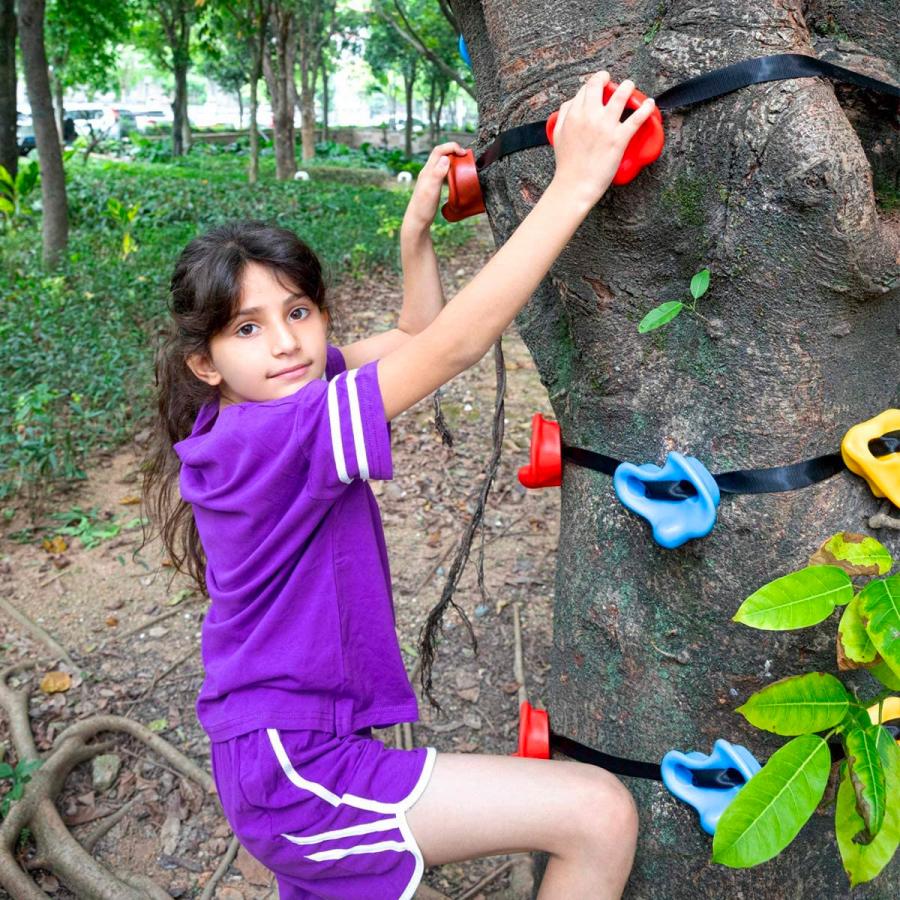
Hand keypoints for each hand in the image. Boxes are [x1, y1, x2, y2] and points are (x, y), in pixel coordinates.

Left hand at [401, 142, 466, 235]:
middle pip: (440, 154)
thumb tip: (445, 158)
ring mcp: (429, 180)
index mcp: (427, 171)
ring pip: (441, 163)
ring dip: (452, 160)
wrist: (417, 223)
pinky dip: (450, 171)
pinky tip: (456, 179)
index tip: (464, 153)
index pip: (439, 151)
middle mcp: (427, 173)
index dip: (452, 147)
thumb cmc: (423, 208)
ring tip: (463, 166)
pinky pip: (442, 173)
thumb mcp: (431, 190)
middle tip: (465, 158)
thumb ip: (437, 173)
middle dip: (453, 151)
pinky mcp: (432, 187)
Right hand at [550, 71, 656, 203]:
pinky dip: (645, 108)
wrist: (574, 185)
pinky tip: (649, 104)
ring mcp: (606, 126)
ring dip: (627, 87)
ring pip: (621, 95)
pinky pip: (636, 118)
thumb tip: (571, 103)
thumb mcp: (558, 135)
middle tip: (612, 81)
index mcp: (574, 115)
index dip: (593, 84)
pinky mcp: (619, 139)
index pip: (585, 89)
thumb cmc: (567, 164)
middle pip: (599, 84)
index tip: (599, 86)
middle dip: (606, 78)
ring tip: (630, 87)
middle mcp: (590, 116)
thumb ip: (564, 116)